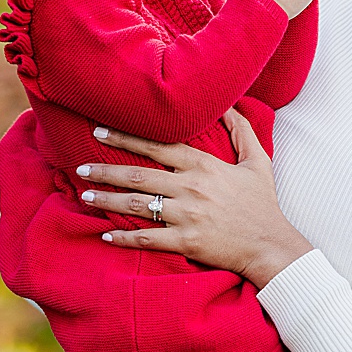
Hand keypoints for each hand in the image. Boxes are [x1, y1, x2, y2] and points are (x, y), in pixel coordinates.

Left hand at [74, 109, 313, 288]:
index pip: (157, 146)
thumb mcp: (259, 163)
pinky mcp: (185, 241)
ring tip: (86, 197)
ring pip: (136, 205)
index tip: (100, 131)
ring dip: (106, 200)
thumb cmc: (264, 205)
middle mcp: (191, 188)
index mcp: (205, 166)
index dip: (125, 137)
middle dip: (104, 170)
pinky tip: (106, 235)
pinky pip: (146, 238)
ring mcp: (186, 216)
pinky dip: (124, 237)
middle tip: (80, 168)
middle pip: (137, 175)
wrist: (272, 246)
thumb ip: (243, 132)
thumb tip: (230, 106)